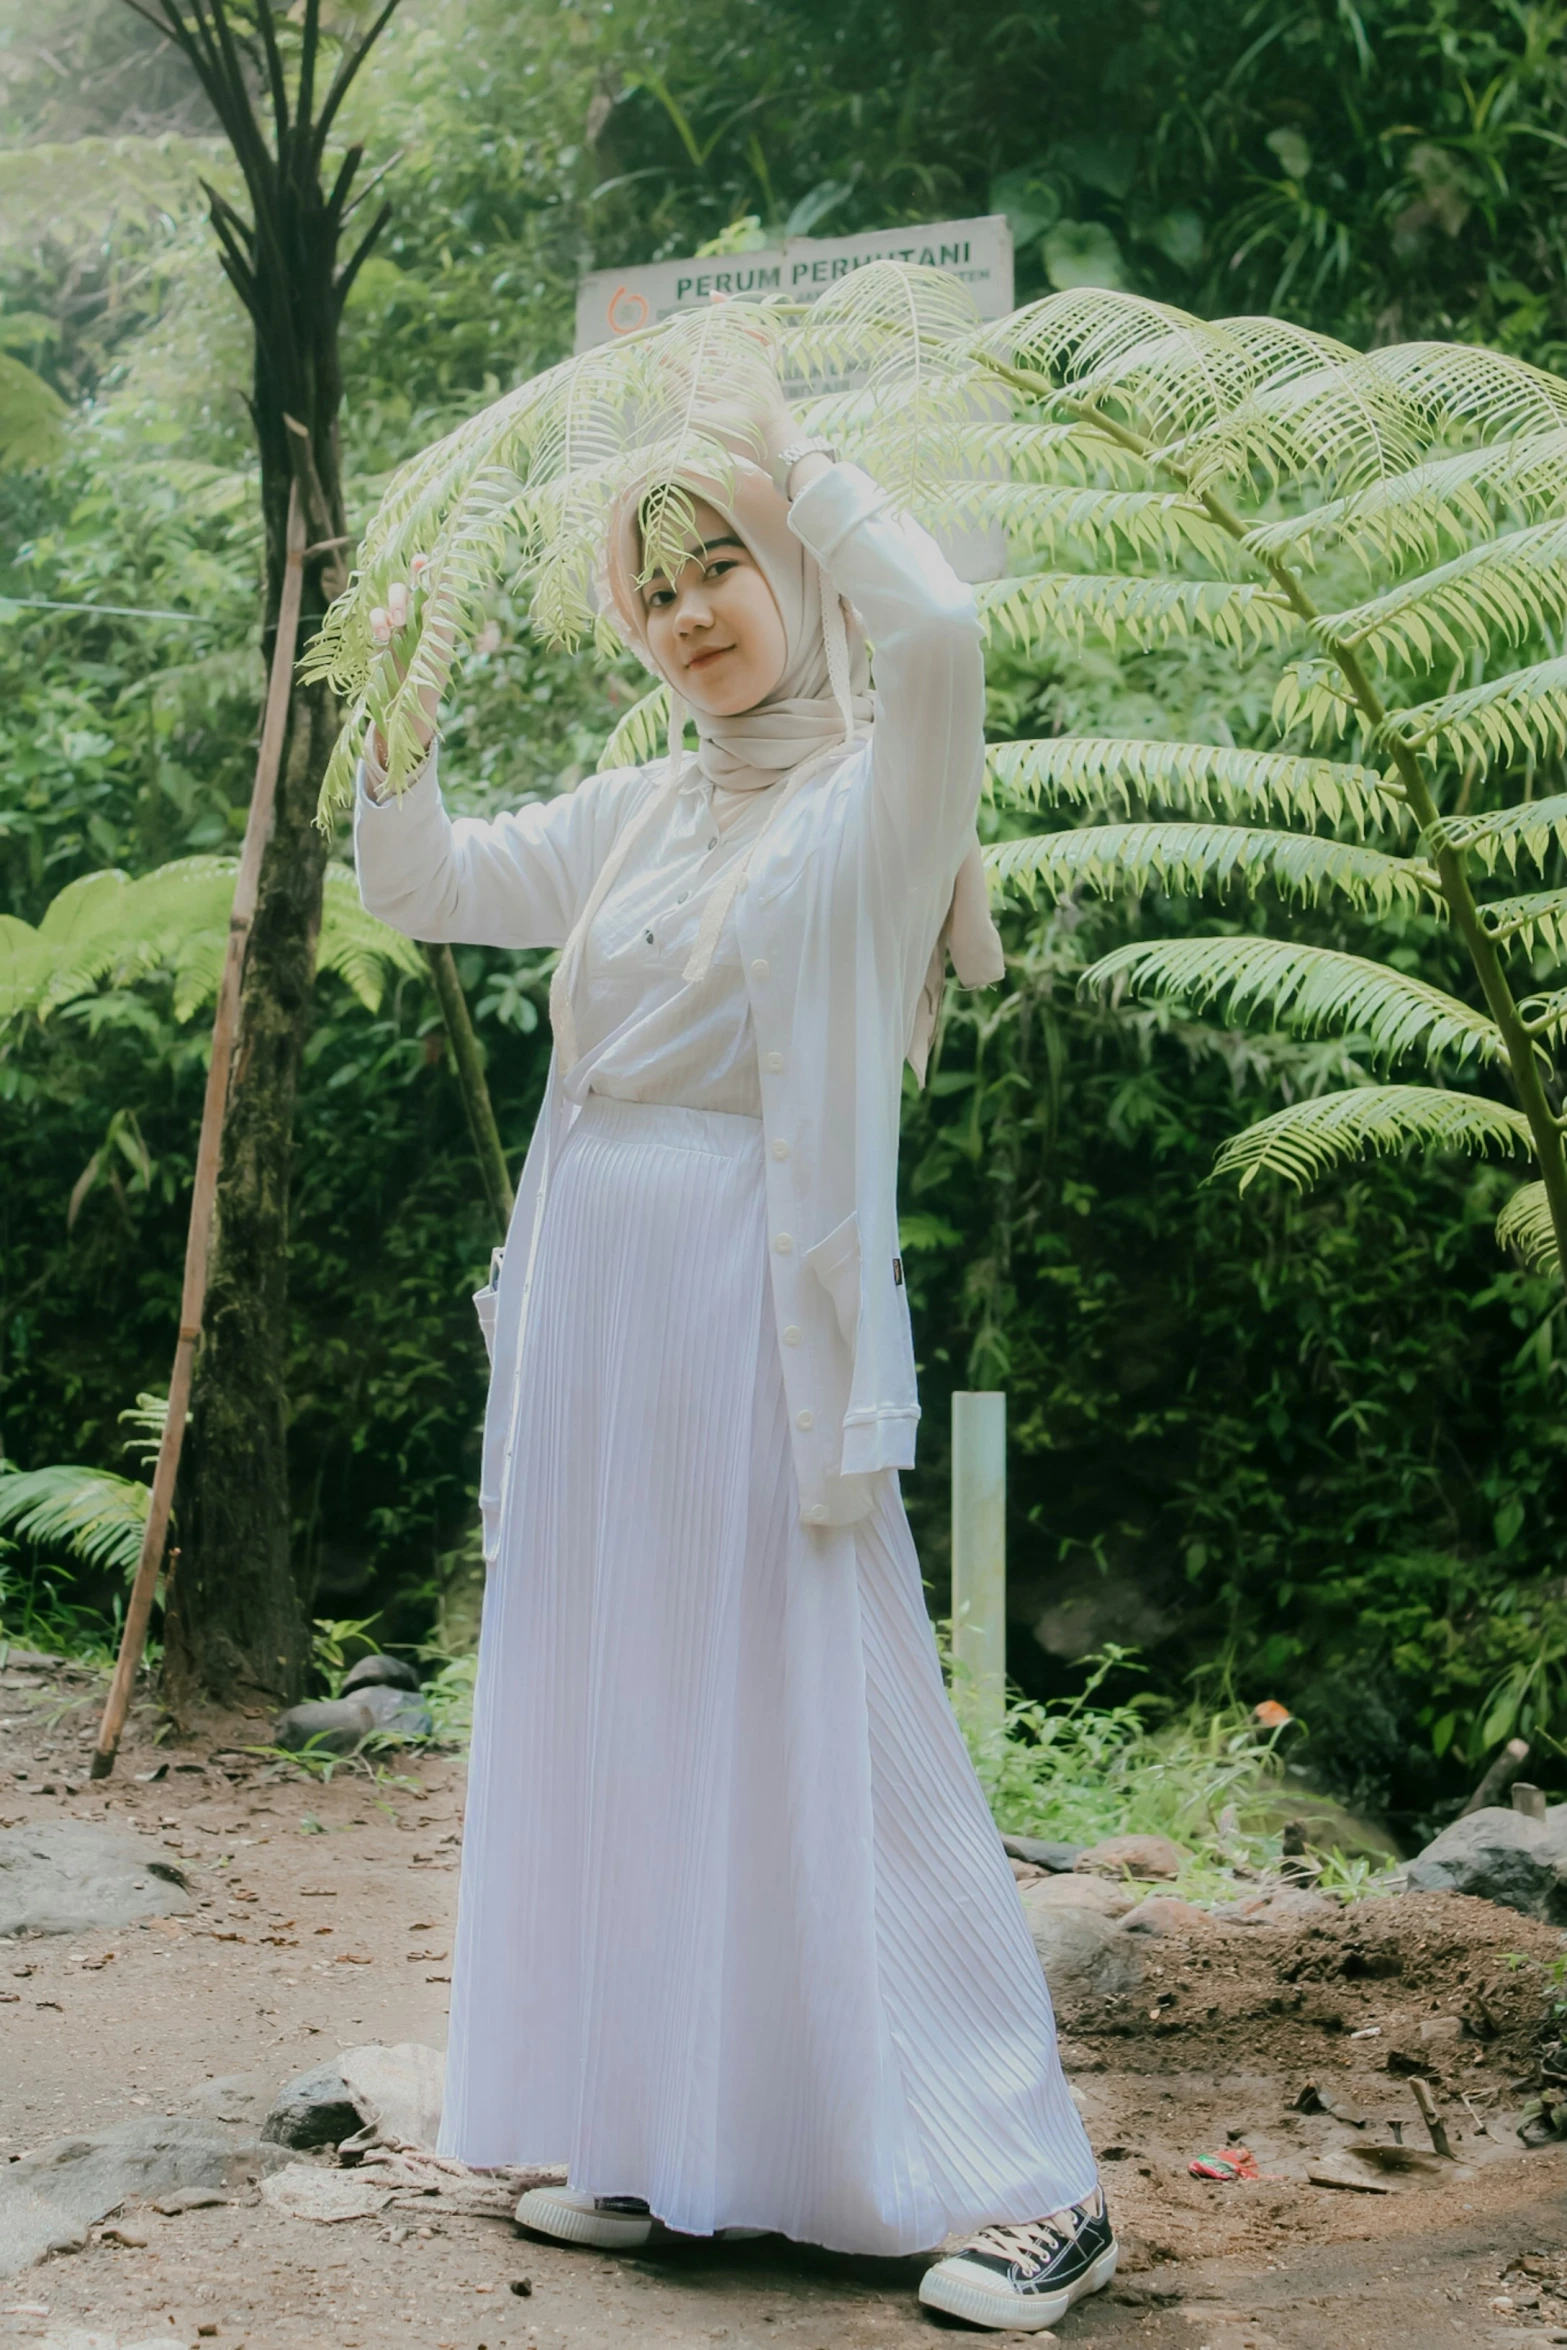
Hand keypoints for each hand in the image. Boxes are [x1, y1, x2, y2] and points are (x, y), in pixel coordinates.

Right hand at [366, 556, 442, 777]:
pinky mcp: (383, 641)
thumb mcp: (436, 652)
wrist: (404, 716)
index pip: (436, 587)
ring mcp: (401, 630)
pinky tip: (382, 634)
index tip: (423, 558)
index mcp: (441, 622)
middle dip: (405, 593)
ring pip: (392, 600)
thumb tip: (444, 582)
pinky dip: (378, 621)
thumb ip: (438, 618)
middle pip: (411, 588)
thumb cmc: (427, 688)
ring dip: (392, 606)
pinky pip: (377, 619)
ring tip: (394, 624)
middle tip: (404, 613)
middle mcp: (422, 622)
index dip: (430, 569)